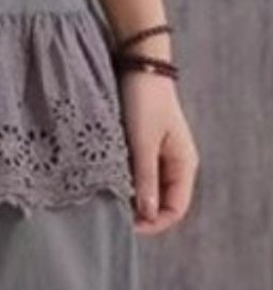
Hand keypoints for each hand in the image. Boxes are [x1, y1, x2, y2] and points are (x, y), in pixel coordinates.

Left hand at [118, 70, 199, 234]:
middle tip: (112, 212)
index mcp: (184, 165)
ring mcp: (159, 153)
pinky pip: (136, 170)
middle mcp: (174, 163)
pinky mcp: (144, 143)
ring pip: (146, 186)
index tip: (127, 225)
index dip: (154, 223)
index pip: (175, 209)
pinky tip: (106, 177)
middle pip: (160, 201)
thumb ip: (145, 180)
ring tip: (106, 196)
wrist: (139, 65)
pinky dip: (124, 177)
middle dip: (140, 210)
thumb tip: (148, 214)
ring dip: (130, 194)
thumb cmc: (145, 102)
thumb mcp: (143, 143)